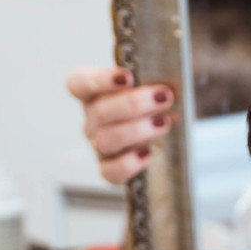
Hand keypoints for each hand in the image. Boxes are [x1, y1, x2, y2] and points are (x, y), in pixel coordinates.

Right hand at [66, 66, 175, 185]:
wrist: (163, 130)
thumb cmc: (153, 102)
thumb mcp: (156, 85)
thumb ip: (159, 81)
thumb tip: (171, 87)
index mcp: (94, 92)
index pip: (79, 83)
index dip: (99, 80)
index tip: (127, 77)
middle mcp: (92, 118)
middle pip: (99, 111)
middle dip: (134, 103)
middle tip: (164, 97)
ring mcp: (98, 145)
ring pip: (106, 140)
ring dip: (137, 130)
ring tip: (165, 121)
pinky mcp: (109, 168)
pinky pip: (110, 172)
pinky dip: (128, 164)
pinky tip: (148, 153)